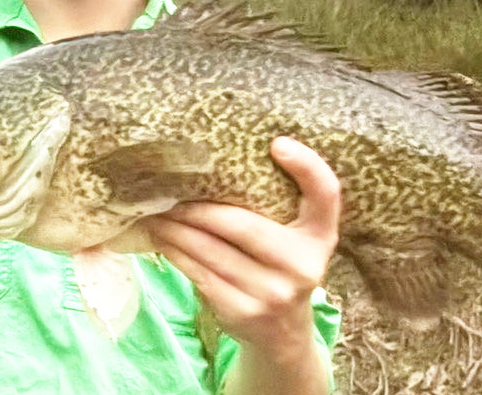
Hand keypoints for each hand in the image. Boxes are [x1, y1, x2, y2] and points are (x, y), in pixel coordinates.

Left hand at [140, 136, 340, 352]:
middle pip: (242, 225)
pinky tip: (161, 239)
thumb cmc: (280, 269)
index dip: (308, 167)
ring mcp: (273, 292)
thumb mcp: (296, 240)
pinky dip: (175, 252)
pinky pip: (200, 273)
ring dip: (176, 228)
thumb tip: (212, 164)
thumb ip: (277, 207)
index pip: (326, 195)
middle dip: (198, 208)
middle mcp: (303, 265)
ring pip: (212, 250)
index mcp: (320, 237)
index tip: (277, 143)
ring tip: (155, 212)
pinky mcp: (243, 311)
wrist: (283, 337)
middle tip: (167, 191)